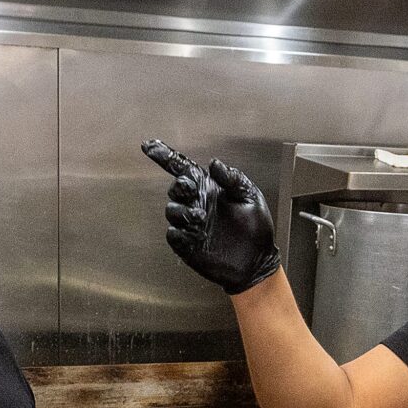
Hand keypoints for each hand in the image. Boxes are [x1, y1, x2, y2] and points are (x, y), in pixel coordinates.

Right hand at [142, 139, 279, 295]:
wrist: (257, 261)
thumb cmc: (256, 228)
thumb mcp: (250, 196)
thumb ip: (232, 179)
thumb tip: (214, 164)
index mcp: (209, 189)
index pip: (182, 169)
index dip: (165, 156)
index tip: (149, 146)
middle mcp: (197, 204)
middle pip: (175, 188)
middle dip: (179, 186)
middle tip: (191, 189)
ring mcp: (191, 225)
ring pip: (172, 211)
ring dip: (182, 211)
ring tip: (201, 217)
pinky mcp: (188, 245)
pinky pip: (173, 235)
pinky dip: (178, 232)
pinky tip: (193, 233)